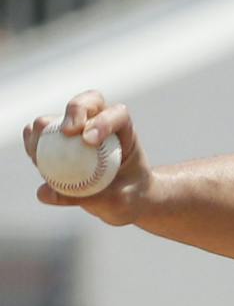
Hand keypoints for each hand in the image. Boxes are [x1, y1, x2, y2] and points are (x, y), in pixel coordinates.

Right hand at [23, 91, 152, 225]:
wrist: (126, 199)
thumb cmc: (130, 196)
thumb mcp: (122, 202)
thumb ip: (93, 198)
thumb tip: (46, 192)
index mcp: (124, 131)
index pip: (117, 115)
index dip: (103, 121)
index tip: (90, 140)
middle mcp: (98, 123)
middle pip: (85, 104)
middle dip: (74, 111)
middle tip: (66, 132)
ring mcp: (75, 132)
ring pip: (54, 120)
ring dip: (43, 131)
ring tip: (40, 154)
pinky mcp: (57, 144)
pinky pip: (38, 139)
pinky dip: (32, 146)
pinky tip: (35, 160)